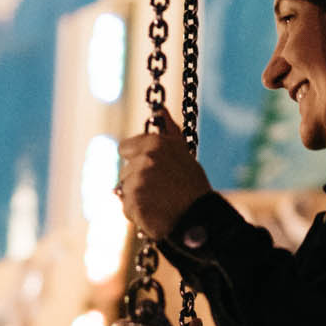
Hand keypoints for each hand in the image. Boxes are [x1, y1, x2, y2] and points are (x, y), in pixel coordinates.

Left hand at [117, 111, 211, 237]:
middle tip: (161, 189)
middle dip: (138, 180)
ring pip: (125, 190)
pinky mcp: (133, 203)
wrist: (200, 217)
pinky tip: (156, 213)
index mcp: (155, 143)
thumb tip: (160, 108)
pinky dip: (138, 213)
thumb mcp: (183, 152)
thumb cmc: (193, 185)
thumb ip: (168, 130)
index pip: (124, 148)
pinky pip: (127, 208)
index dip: (135, 158)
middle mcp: (144, 160)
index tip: (150, 168)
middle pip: (125, 171)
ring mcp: (137, 182)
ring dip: (138, 198)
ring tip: (160, 202)